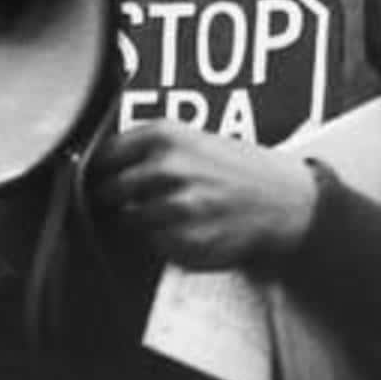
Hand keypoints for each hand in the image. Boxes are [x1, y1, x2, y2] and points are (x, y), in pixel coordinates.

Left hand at [86, 121, 317, 269]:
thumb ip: (145, 147)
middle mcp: (167, 169)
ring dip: (139, 220)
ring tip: (171, 213)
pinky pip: (154, 243)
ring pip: (129, 219)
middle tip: (133, 200)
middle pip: (110, 190)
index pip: (104, 156)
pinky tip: (188, 228)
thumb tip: (94, 163)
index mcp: (164, 136)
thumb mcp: (191, 138)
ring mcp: (177, 207)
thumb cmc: (235, 167)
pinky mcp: (188, 240)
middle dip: (114, 198)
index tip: (102, 177)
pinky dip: (163, 239)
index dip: (101, 169)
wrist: (287, 200)